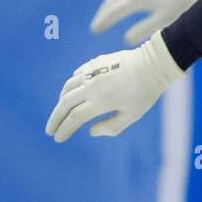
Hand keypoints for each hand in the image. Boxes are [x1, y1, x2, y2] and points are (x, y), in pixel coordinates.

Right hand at [45, 33, 183, 141]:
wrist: (152, 65)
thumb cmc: (144, 93)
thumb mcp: (131, 115)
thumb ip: (111, 126)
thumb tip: (91, 131)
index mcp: (101, 101)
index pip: (75, 118)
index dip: (65, 129)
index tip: (57, 138)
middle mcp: (92, 86)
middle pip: (65, 103)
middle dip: (55, 118)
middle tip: (49, 130)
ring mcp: (92, 73)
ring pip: (68, 88)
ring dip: (61, 102)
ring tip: (60, 113)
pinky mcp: (95, 63)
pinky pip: (76, 76)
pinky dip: (70, 87)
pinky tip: (71, 93)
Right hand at [90, 0, 201, 45]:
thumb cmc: (181, 2)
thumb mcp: (163, 21)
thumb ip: (144, 30)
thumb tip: (127, 40)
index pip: (113, 12)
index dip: (103, 22)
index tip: (94, 30)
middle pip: (113, 0)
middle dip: (103, 13)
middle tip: (97, 24)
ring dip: (111, 2)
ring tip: (107, 11)